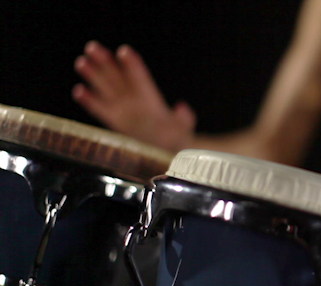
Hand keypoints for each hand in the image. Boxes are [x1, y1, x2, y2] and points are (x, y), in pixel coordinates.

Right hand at [73, 41, 195, 150]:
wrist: (168, 147)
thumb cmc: (178, 136)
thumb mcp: (184, 127)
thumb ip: (184, 117)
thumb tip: (181, 107)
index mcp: (151, 97)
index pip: (140, 78)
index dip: (132, 65)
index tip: (124, 51)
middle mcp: (134, 99)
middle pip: (118, 76)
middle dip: (105, 62)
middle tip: (91, 47)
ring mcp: (123, 108)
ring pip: (106, 88)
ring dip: (94, 76)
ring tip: (82, 62)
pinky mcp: (114, 120)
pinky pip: (100, 109)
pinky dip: (90, 101)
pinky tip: (79, 90)